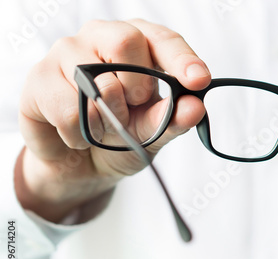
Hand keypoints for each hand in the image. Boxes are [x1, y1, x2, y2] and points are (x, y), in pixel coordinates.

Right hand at [15, 19, 210, 222]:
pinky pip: (70, 110)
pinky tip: (80, 135)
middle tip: (133, 108)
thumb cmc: (120, 136)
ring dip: (108, 119)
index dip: (182, 58)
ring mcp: (65, 53)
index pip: (162, 39)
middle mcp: (100, 37)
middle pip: (125, 41)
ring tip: (102, 126)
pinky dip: (82, 135)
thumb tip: (195, 107)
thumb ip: (173, 119)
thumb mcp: (153, 131)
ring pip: (98, 82)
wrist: (80, 164)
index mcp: (136, 43)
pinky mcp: (39, 78)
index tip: (199, 80)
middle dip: (137, 87)